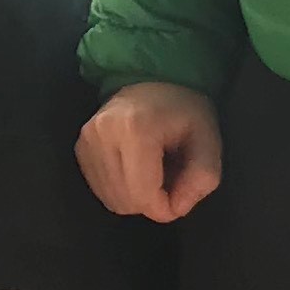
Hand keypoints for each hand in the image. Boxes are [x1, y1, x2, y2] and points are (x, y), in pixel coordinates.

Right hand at [77, 82, 223, 221]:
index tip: (182, 194)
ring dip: (137, 198)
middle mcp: (103, 134)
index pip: (144, 195)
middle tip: (171, 183)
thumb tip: (177, 208)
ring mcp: (86, 140)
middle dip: (153, 203)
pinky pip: (101, 190)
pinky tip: (136, 171)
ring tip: (154, 173)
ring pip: (112, 200)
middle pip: (126, 201)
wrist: (155, 81)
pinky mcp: (80, 148)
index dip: (167, 208)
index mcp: (135, 129)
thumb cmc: (185, 111)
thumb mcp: (209, 140)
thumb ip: (202, 178)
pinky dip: (122, 191)